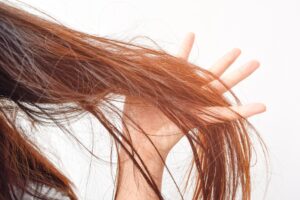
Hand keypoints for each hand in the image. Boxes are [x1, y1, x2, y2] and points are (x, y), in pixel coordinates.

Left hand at [121, 32, 265, 158]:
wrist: (138, 140)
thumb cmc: (134, 117)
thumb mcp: (137, 89)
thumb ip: (145, 74)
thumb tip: (145, 58)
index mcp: (172, 87)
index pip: (181, 65)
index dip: (185, 50)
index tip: (191, 35)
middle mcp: (186, 95)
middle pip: (209, 75)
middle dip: (223, 63)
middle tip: (237, 50)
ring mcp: (194, 106)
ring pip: (220, 89)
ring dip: (237, 76)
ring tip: (254, 63)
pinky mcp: (200, 119)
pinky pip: (224, 115)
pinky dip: (242, 111)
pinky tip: (260, 106)